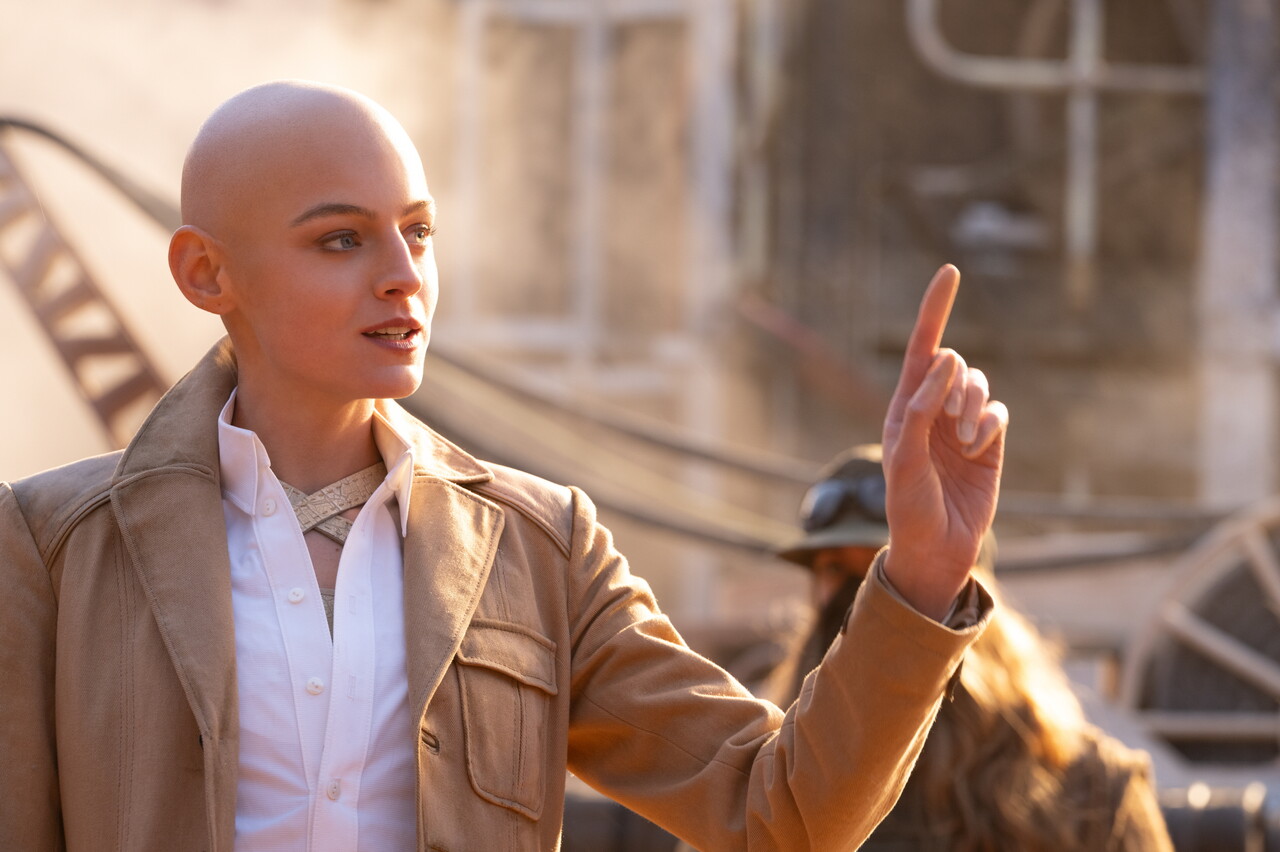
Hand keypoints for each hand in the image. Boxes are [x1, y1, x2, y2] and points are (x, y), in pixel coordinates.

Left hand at [881, 265, 1006, 619]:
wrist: (937, 547)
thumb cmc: (908, 506)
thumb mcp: (902, 458)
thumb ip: (919, 407)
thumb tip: (943, 359)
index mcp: (903, 406)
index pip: (920, 347)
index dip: (935, 309)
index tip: (950, 271)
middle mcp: (933, 409)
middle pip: (955, 363)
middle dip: (954, 385)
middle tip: (946, 426)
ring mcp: (962, 424)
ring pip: (980, 385)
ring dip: (971, 406)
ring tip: (960, 441)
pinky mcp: (989, 442)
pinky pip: (998, 411)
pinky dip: (989, 425)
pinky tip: (977, 449)